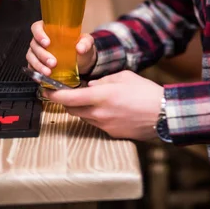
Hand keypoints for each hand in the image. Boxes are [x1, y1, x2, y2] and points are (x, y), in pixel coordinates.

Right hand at [26, 20, 96, 76]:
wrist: (83, 62)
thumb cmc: (82, 47)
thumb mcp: (87, 42)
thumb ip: (85, 43)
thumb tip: (80, 48)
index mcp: (50, 29)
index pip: (37, 27)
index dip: (39, 34)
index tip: (47, 43)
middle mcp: (40, 40)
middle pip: (34, 44)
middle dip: (42, 54)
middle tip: (53, 63)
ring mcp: (37, 52)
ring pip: (31, 57)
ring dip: (38, 65)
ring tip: (49, 72)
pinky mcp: (37, 64)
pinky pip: (31, 68)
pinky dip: (36, 72)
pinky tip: (43, 77)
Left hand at [42, 71, 163, 140]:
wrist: (163, 114)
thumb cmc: (146, 92)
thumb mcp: (124, 76)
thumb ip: (104, 80)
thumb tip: (92, 85)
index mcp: (102, 96)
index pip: (69, 98)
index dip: (54, 95)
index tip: (46, 90)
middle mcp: (100, 113)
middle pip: (72, 110)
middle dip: (66, 101)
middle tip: (66, 92)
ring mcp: (105, 125)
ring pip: (83, 117)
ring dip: (81, 108)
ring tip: (90, 98)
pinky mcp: (111, 133)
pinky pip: (96, 123)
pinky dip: (95, 115)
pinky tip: (107, 108)